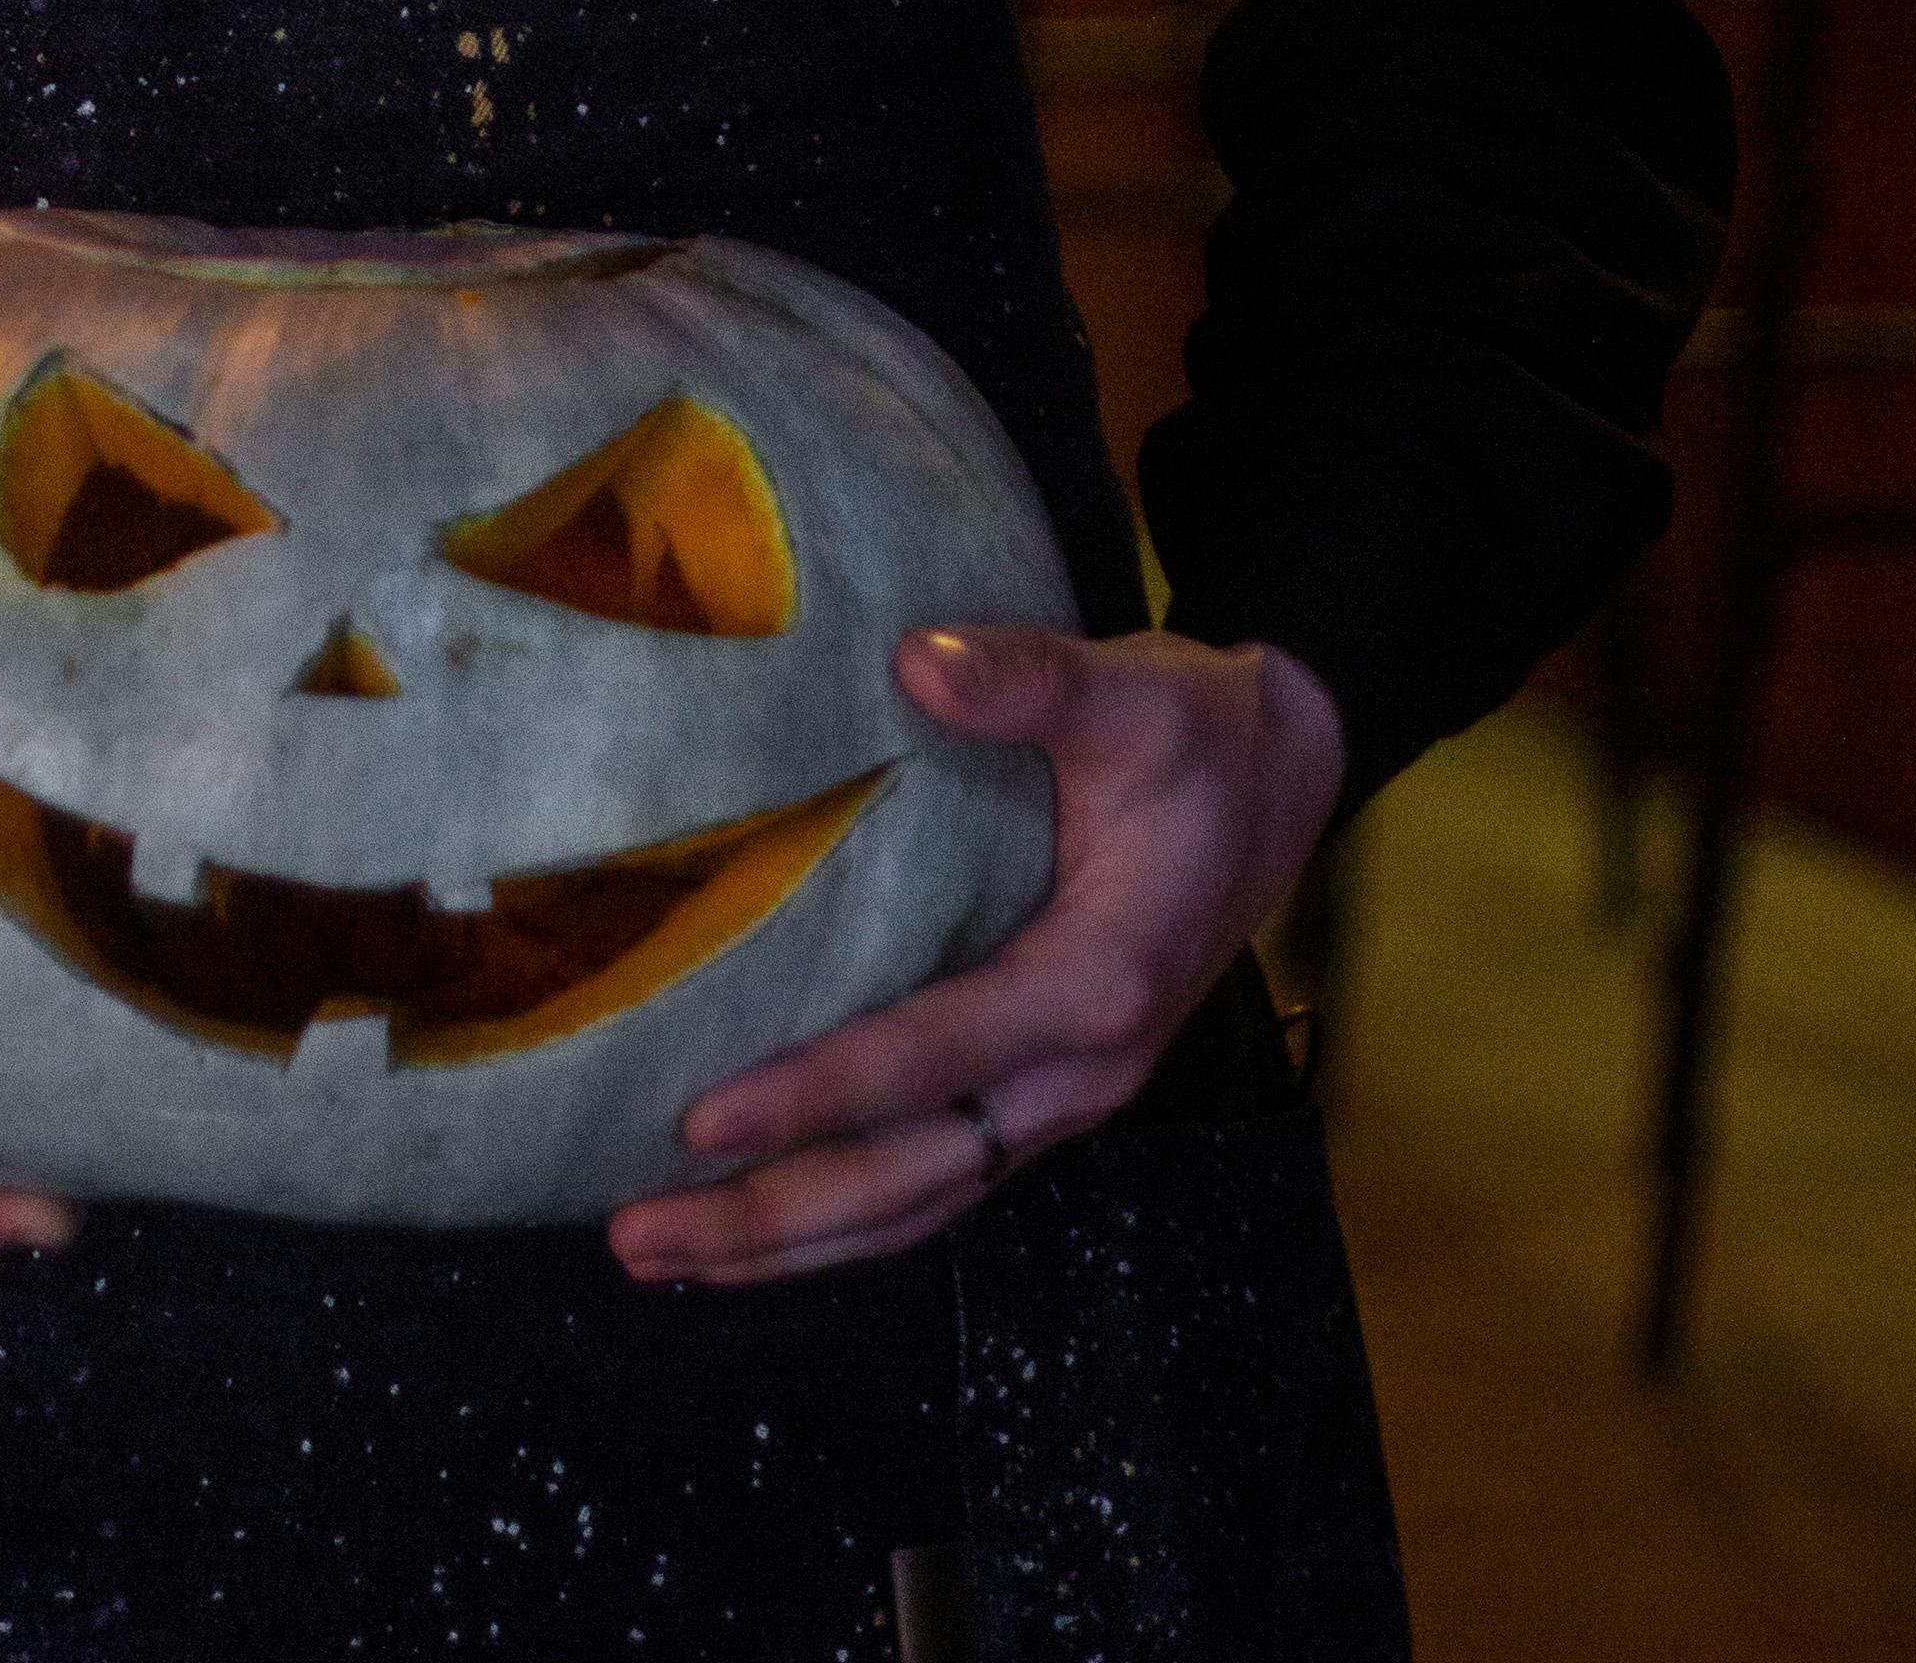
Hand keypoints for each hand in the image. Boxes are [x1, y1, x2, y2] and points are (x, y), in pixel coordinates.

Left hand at [608, 621, 1344, 1289]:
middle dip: (774, 1216)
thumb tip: (919, 662)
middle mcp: (1077, 1072)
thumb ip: (1027, 679)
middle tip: (635, 1239)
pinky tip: (759, 1222)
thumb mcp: (1128, 690)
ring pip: (919, 1201)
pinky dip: (847, 1215)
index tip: (699, 1123)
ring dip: (793, 1239)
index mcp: (1094, 984)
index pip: (930, 1058)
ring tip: (661, 1254)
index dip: (815, 1096)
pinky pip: (937, 1180)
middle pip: (910, 1176)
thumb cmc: (1192, 733)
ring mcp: (1061, 1096)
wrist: (1280, 778)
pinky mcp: (1041, 1091)